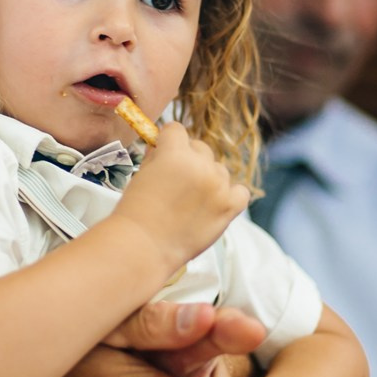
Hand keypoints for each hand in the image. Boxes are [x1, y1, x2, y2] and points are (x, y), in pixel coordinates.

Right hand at [116, 122, 249, 277]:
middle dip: (189, 159)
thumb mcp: (140, 175)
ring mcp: (218, 186)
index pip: (176, 130)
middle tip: (177, 180)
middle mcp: (200, 165)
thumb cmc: (135, 213)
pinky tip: (215, 202)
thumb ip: (156, 158)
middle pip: (201, 148)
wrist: (144, 246)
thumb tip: (162, 149)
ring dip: (208, 177)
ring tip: (192, 198)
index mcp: (175, 153)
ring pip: (219, 169)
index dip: (167, 141)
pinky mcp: (230, 207)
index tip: (164, 152)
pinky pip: (240, 191)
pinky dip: (230, 194)